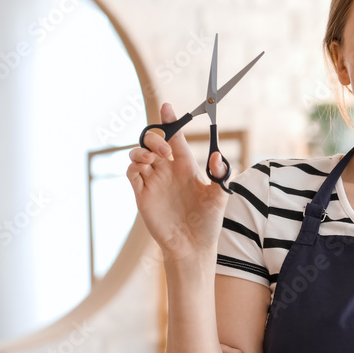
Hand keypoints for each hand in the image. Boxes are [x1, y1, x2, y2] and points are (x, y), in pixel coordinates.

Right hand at [126, 102, 230, 262]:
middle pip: (153, 142)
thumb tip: (218, 154)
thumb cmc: (208, 222)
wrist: (193, 246)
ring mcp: (154, 181)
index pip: (176, 138)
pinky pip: (132, 172)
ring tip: (154, 158)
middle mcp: (168, 171)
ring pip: (139, 154)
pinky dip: (134, 165)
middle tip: (164, 150)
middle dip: (155, 137)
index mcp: (186, 167)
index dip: (171, 121)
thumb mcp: (219, 197)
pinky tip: (144, 168)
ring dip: (142, 150)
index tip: (166, 106)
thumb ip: (221, 175)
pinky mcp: (142, 194)